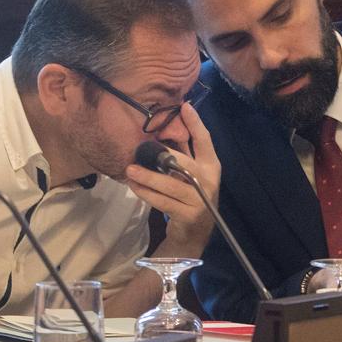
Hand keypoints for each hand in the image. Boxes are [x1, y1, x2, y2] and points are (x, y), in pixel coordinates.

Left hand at [124, 102, 220, 254]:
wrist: (194, 235)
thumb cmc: (189, 197)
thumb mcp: (191, 174)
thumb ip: (184, 153)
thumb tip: (167, 126)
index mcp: (212, 166)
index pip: (205, 141)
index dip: (195, 123)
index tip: (184, 106)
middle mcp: (208, 181)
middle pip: (185, 163)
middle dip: (163, 156)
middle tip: (141, 150)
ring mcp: (200, 200)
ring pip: (171, 185)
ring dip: (148, 177)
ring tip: (130, 171)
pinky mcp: (188, 215)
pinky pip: (163, 202)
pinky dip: (146, 193)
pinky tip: (134, 187)